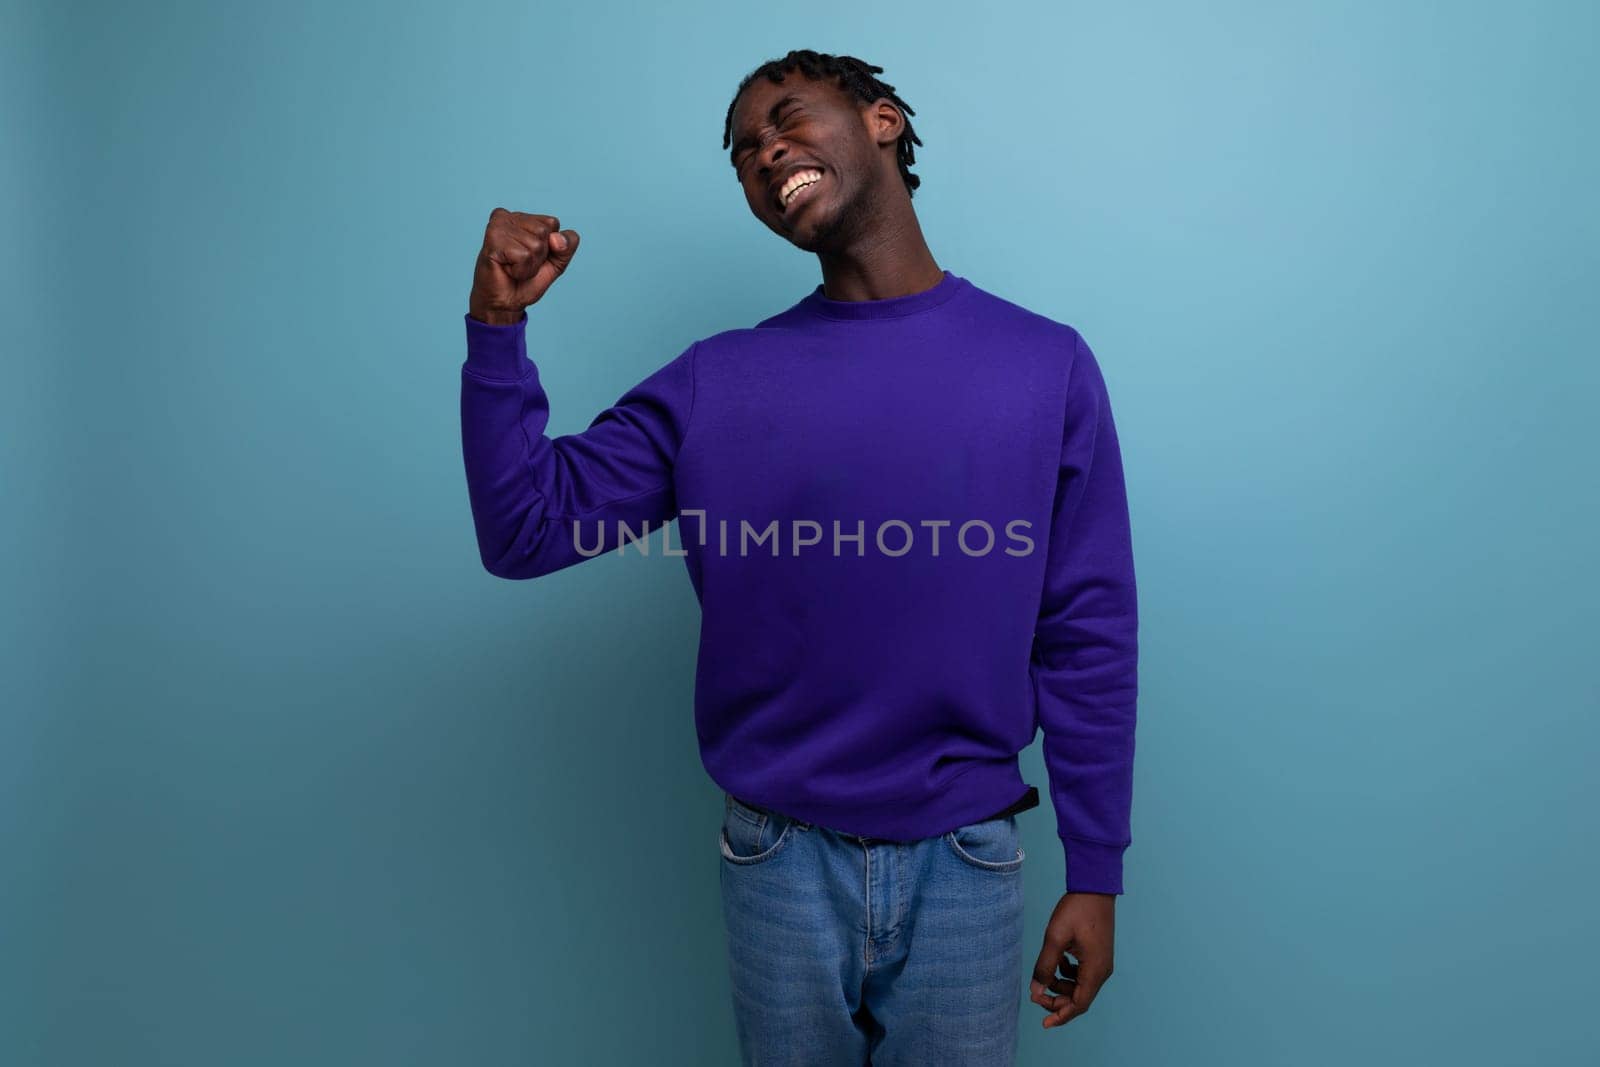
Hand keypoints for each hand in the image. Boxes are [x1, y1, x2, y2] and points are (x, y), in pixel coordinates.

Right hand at [468, 208, 580, 324]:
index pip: (553, 223)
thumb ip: (567, 245)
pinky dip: (521, 270)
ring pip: (535, 244)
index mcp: (523, 217)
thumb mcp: (557, 262)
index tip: (532, 257)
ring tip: (513, 267)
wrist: (505, 303)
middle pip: (544, 232)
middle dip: (539, 256)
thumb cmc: (526, 280)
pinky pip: (524, 256)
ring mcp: (499, 225)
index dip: (550, 247)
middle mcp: (509, 216)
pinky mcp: (492, 239)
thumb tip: (556, 239)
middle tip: (521, 264)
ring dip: (529, 265)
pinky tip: (506, 269)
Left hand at [1030, 892, 1114, 1028]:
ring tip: (1044, 975)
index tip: (1044, 1023)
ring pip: (1079, 986)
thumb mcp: (1055, 938)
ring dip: (1061, 986)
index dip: (1061, 1016)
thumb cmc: (1076, 910)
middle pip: (1079, 997)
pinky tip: (1056, 962)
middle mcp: (1102, 970)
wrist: (1094, 887)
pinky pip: (1082, 973)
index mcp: (1095, 970)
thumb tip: (1035, 991)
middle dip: (1057, 1000)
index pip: (1079, 1004)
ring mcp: (1101, 962)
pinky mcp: (1098, 954)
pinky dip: (1067, 973)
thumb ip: (1045, 966)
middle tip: (1036, 995)